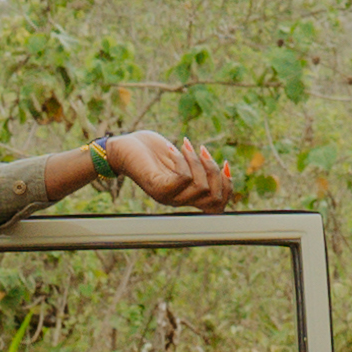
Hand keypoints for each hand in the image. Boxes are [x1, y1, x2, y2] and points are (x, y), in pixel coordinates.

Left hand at [88, 129, 238, 208]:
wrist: (122, 148)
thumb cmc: (152, 152)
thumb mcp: (182, 161)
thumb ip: (199, 169)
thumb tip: (224, 169)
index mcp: (186, 196)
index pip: (218, 206)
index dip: (228, 186)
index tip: (225, 163)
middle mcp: (177, 201)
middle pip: (214, 197)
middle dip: (215, 171)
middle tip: (203, 150)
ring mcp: (167, 196)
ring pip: (201, 186)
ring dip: (197, 161)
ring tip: (185, 145)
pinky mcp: (157, 187)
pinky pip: (184, 177)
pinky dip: (182, 160)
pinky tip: (170, 149)